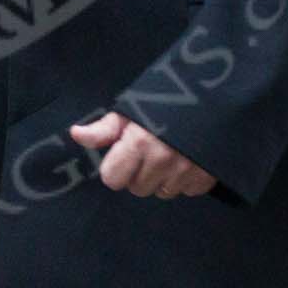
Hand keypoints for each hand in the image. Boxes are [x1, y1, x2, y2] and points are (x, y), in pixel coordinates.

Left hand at [71, 111, 217, 198]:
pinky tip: (186, 160)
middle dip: (138, 173)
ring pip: (161, 192)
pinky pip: (185, 192)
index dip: (115, 167)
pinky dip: (184, 181)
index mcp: (140, 144)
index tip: (124, 154)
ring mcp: (186, 172)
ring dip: (162, 178)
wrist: (212, 94)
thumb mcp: (131, 109)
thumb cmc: (165, 100)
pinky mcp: (206, 179)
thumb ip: (104, 128)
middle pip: (136, 188)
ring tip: (169, 153)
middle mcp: (162, 161)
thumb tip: (75, 134)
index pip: (112, 179)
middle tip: (149, 150)